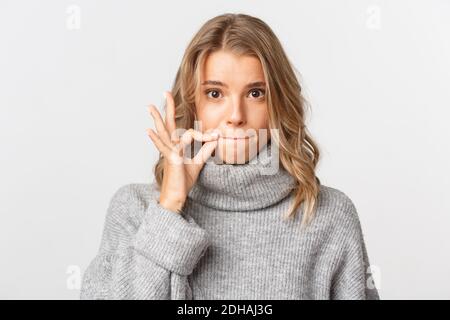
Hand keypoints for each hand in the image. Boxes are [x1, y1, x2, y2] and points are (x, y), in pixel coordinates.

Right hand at [146, 91, 219, 212]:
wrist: (176, 195)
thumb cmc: (183, 180)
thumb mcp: (198, 162)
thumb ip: (205, 151)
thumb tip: (215, 139)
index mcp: (178, 146)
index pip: (189, 132)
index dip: (205, 134)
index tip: (217, 136)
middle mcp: (171, 146)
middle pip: (169, 123)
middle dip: (168, 108)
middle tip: (165, 92)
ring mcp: (168, 152)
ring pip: (163, 132)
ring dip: (157, 119)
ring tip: (150, 107)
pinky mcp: (170, 159)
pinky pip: (166, 147)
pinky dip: (157, 139)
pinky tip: (148, 131)